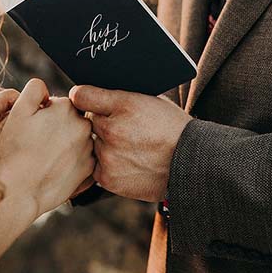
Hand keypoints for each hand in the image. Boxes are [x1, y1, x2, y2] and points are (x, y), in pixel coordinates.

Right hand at [0, 79, 94, 216]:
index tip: (36, 128)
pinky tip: (54, 169)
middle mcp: (84, 127)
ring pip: (78, 141)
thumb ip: (34, 89)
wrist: (19, 191)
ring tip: (46, 158)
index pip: (62, 104)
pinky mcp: (89, 171)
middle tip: (39, 144)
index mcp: (68, 109)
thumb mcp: (18, 111)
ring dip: (66, 146)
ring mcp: (89, 150)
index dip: (46, 115)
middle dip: (59, 129)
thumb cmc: (15, 151)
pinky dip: (71, 163)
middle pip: (72, 121)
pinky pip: (82, 161)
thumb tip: (46, 89)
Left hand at [69, 86, 192, 201]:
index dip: (83, 97)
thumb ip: (121, 98)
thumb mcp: (151, 101)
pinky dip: (106, 163)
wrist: (190, 164)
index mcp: (123, 105)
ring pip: (92, 143)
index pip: (81, 96)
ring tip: (128, 146)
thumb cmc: (172, 129)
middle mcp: (112, 129)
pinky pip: (95, 165)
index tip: (85, 100)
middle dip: (100, 122)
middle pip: (87, 121)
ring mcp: (108, 155)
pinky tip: (125, 160)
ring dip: (103, 144)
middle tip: (120, 127)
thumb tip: (94, 94)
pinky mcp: (107, 177)